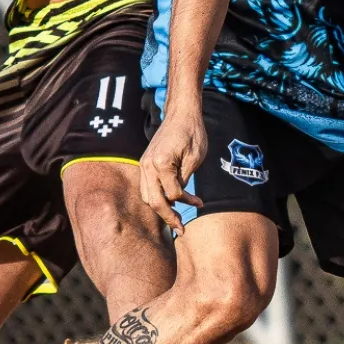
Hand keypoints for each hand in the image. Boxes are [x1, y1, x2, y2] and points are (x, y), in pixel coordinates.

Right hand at [138, 108, 206, 233]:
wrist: (181, 113)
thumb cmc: (192, 133)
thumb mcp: (194, 158)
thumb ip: (184, 180)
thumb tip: (178, 200)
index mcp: (161, 162)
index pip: (172, 193)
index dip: (187, 201)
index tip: (200, 204)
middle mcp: (148, 165)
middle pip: (154, 200)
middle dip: (168, 217)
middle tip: (181, 230)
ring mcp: (144, 164)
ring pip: (147, 196)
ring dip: (160, 210)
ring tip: (175, 220)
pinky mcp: (145, 163)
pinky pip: (147, 187)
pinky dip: (156, 197)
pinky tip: (168, 204)